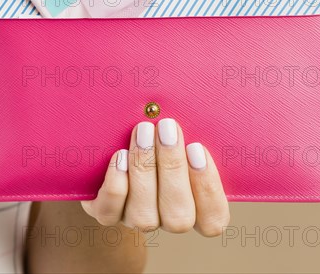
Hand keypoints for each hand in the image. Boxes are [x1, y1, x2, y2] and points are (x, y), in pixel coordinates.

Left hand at [81, 118, 229, 235]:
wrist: (113, 148)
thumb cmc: (159, 135)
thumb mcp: (178, 135)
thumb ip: (191, 133)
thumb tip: (201, 100)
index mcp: (196, 206)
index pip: (213, 219)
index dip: (208, 188)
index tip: (197, 148)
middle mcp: (167, 219)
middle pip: (179, 217)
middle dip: (173, 168)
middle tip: (167, 127)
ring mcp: (135, 219)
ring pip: (144, 215)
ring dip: (144, 169)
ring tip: (142, 130)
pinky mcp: (105, 213)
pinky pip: (109, 211)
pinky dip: (116, 185)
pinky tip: (119, 156)